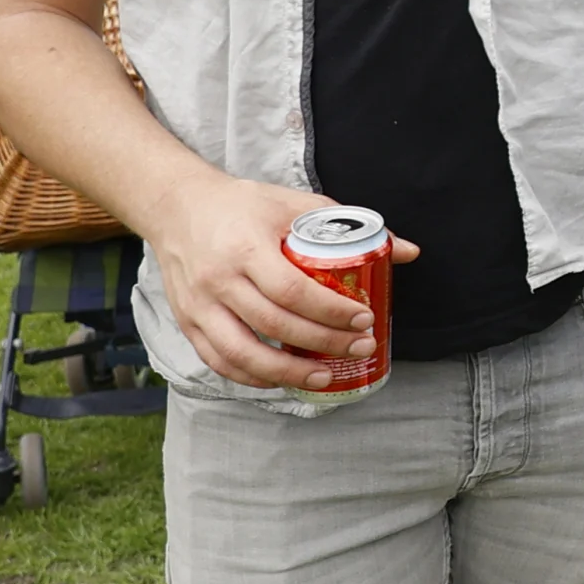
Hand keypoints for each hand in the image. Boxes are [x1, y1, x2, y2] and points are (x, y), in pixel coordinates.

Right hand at [148, 170, 421, 390]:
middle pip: (274, 324)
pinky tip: (282, 379)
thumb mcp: (294, 204)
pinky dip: (252, 377)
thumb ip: (348, 226)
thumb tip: (407, 251)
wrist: (177, 207)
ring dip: (288, 373)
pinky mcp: (187, 322)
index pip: (293, 289)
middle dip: (323, 343)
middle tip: (360, 348)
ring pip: (242, 353)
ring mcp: (199, 305)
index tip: (365, 319)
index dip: (331, 311)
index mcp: (246, 247)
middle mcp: (218, 279)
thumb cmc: (243, 206)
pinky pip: (219, 361)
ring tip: (327, 377)